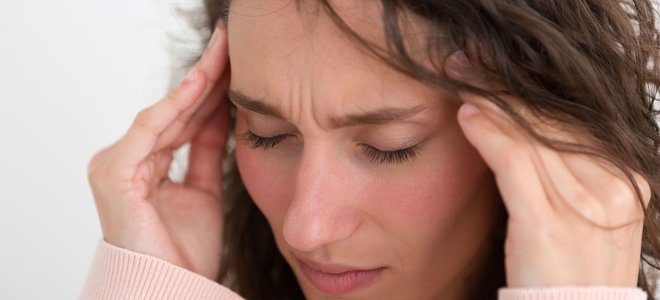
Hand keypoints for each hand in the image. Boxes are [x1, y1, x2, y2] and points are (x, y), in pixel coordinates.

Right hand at [87, 23, 230, 279]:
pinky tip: (202, 81)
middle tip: (230, 45)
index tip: (236, 66)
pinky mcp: (114, 172)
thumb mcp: (205, 190)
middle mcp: (127, 160)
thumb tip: (224, 114)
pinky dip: (176, 105)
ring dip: (196, 82)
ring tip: (223, 53)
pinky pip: (150, 130)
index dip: (211, 92)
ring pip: (164, 114)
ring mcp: (117, 164)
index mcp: (145, 166)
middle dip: (206, 77)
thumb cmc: (185, 251)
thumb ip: (208, 152)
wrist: (173, 289)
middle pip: (174, 112)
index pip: (183, 120)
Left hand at [445, 50, 650, 286]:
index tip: (495, 72)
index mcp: (624, 180)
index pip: (570, 120)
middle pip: (551, 122)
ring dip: (491, 105)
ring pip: (532, 137)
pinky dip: (489, 136)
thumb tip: (517, 121)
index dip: (528, 93)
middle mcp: (612, 187)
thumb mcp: (579, 210)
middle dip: (506, 90)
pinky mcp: (550, 223)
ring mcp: (585, 205)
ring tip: (463, 84)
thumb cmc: (570, 267)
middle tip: (469, 66)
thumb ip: (562, 168)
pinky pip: (515, 163)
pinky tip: (468, 118)